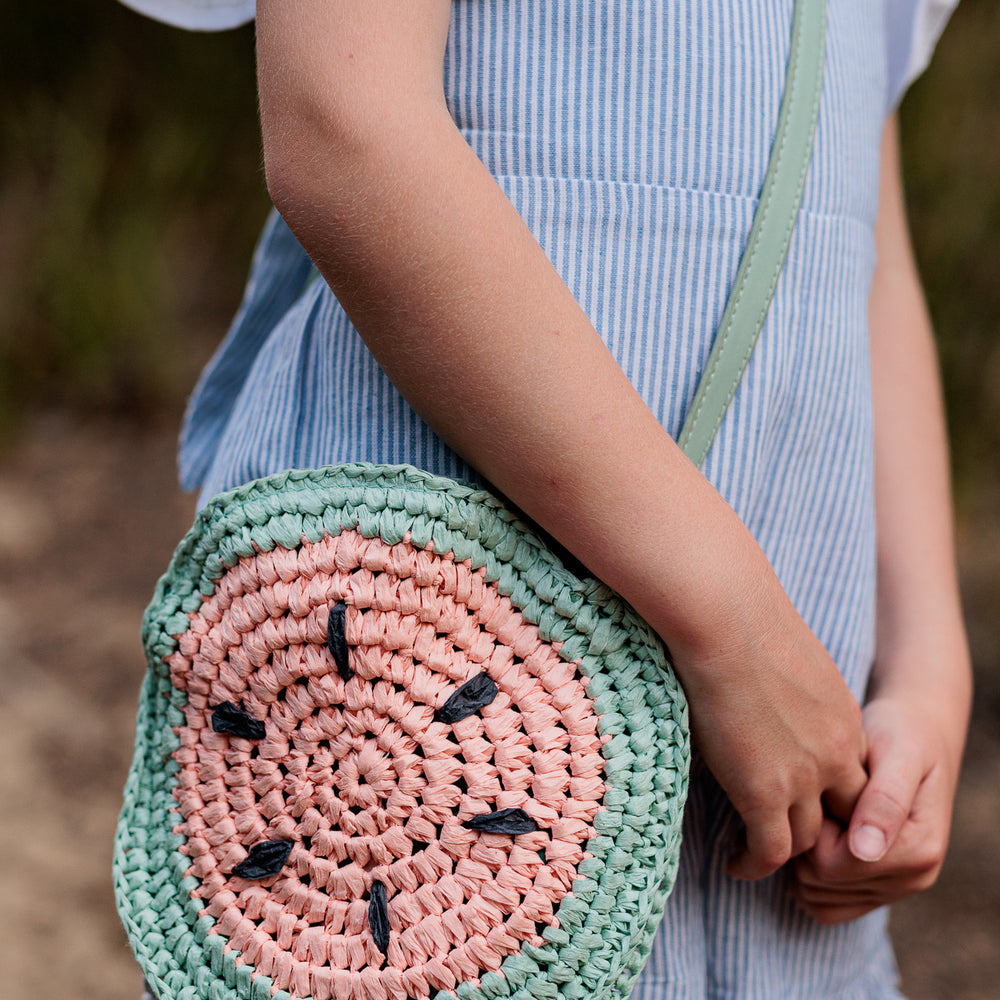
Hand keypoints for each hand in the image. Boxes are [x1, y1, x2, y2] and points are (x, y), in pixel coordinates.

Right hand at [673, 575, 868, 881]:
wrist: (727, 619)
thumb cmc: (742, 621)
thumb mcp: (790, 660)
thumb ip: (792, 692)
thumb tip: (763, 691)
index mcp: (845, 720)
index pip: (850, 779)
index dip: (826, 796)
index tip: (796, 799)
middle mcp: (836, 754)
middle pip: (841, 817)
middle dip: (817, 832)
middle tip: (780, 834)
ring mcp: (804, 777)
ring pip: (805, 840)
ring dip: (783, 853)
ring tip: (754, 854)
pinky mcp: (765, 792)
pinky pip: (769, 850)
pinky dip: (754, 865)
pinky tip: (736, 863)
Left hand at [792, 694, 961, 923]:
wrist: (915, 737)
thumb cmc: (900, 735)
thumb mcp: (897, 754)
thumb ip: (884, 800)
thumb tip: (866, 850)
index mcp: (919, 850)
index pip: (831, 864)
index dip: (814, 826)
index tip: (825, 789)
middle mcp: (913, 878)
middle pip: (819, 880)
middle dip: (807, 838)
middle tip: (821, 796)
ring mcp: (895, 888)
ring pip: (816, 894)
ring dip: (805, 855)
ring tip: (823, 812)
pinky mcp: (877, 890)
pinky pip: (824, 906)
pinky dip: (808, 876)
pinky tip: (817, 835)